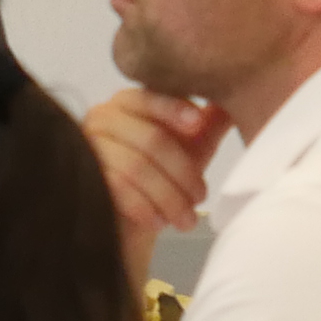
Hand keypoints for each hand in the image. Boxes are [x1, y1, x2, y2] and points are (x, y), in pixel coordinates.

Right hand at [82, 89, 222, 282]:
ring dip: (168, 196)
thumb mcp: (193, 148)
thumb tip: (237, 96)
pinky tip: (158, 222)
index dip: (173, 109)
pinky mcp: (83, 176)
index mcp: (127, 103)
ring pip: (137, 166)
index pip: (149, 96)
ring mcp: (87, 146)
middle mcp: (101, 117)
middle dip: (182, 171)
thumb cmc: (163, 180)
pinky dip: (144, 206)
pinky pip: (117, 188)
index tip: (196, 124)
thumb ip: (209, 122)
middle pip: (149, 137)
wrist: (133, 224)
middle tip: (200, 197)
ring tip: (185, 219)